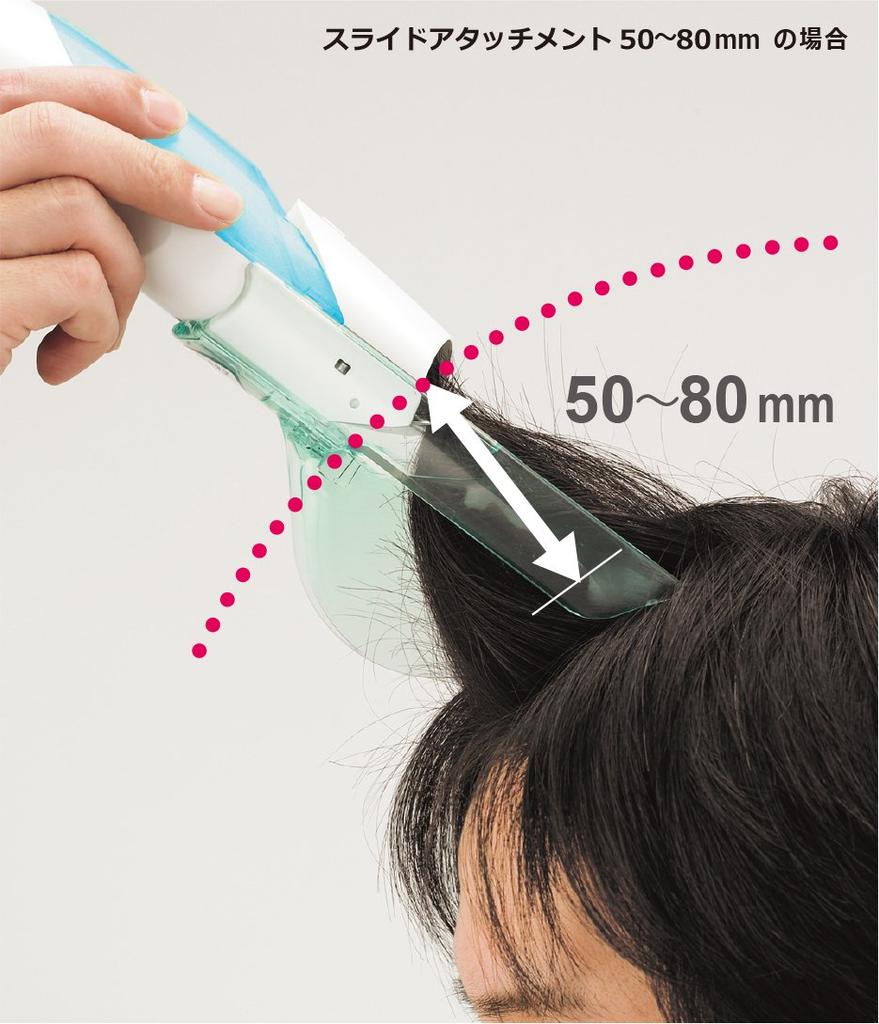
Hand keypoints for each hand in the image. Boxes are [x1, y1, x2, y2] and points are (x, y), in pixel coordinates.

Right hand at [0, 67, 242, 383]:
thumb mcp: (0, 238)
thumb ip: (39, 198)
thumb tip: (145, 188)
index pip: (22, 93)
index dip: (102, 96)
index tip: (168, 115)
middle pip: (58, 136)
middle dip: (154, 172)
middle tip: (216, 207)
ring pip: (83, 214)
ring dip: (119, 281)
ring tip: (96, 325)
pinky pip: (78, 285)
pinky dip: (96, 328)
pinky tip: (64, 357)